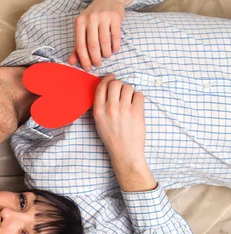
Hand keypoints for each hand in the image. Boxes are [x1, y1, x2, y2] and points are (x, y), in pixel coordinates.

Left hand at [69, 0, 124, 70]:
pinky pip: (116, 36)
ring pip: (104, 41)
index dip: (84, 59)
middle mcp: (90, 18)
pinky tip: (114, 50)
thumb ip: (77, 46)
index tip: (88, 68)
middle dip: (95, 58)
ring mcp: (103, 16)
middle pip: (92, 45)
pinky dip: (115, 46)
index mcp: (79, 22)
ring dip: (106, 53)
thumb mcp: (82, 29)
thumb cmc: (93, 18)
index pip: (80, 45)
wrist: (108, 0)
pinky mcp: (115, 17)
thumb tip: (71, 62)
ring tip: (106, 56)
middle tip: (98, 64)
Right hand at [93, 75, 155, 191]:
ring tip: (129, 101)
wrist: (125, 152)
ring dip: (129, 91)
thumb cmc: (112, 138)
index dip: (107, 79)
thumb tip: (106, 88)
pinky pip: (139, 95)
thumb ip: (100, 106)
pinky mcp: (137, 112)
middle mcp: (110, 108)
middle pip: (115, 83)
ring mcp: (124, 110)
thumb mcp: (99, 122)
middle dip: (119, 84)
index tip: (112, 77)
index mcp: (98, 111)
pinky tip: (135, 106)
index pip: (101, 86)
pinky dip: (138, 98)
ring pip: (128, 87)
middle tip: (121, 91)